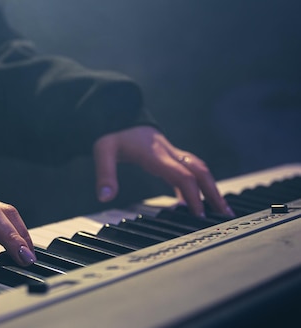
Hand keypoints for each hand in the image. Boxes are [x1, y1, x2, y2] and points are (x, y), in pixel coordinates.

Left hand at [92, 126, 233, 216]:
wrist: (119, 111)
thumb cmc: (112, 132)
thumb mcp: (102, 151)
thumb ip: (104, 174)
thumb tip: (105, 197)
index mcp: (156, 154)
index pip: (182, 176)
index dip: (193, 196)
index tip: (199, 215)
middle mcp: (169, 153)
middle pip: (199, 172)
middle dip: (213, 193)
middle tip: (225, 214)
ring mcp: (171, 153)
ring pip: (199, 170)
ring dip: (210, 189)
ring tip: (220, 209)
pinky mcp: (168, 155)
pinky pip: (188, 170)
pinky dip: (193, 186)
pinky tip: (191, 202)